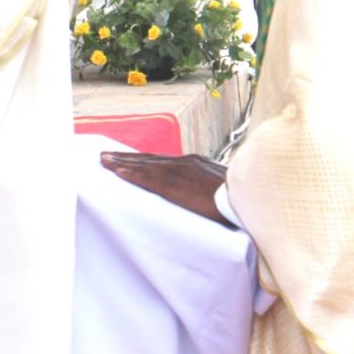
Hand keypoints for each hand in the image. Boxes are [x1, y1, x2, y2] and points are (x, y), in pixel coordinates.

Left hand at [97, 151, 233, 227]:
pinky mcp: (176, 185)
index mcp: (194, 163)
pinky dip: (131, 174)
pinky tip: (117, 172)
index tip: (126, 159)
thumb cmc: (239, 198)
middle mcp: (184, 162)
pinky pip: (148, 178)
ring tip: (104, 162)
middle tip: (104, 156)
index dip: (142, 160)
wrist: (248, 197)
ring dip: (121, 163)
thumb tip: (203, 197)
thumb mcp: (220, 189)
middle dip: (125, 158)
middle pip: (148, 159)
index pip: (161, 161)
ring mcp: (179, 172)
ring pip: (143, 166)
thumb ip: (206, 189)